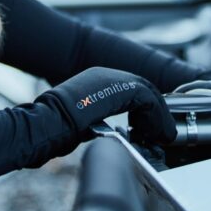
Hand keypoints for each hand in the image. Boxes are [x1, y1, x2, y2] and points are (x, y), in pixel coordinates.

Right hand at [36, 67, 176, 143]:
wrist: (46, 125)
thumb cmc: (55, 129)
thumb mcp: (80, 122)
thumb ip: (96, 121)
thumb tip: (108, 133)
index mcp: (94, 81)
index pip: (130, 89)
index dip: (145, 109)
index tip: (151, 128)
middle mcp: (103, 74)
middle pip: (142, 87)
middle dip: (155, 111)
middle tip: (163, 131)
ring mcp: (111, 78)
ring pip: (148, 92)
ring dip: (159, 116)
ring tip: (164, 135)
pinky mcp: (119, 88)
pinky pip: (148, 100)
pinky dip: (157, 118)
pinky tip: (159, 134)